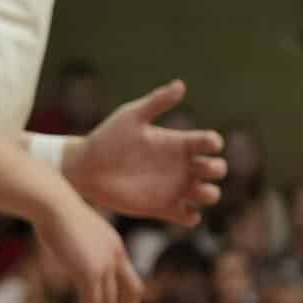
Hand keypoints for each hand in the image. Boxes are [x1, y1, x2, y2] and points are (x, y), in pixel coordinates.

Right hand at [36, 188, 139, 302]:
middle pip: (133, 292)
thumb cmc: (56, 214)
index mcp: (115, 247)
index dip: (126, 298)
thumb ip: (83, 247)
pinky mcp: (89, 271)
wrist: (51, 204)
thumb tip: (73, 255)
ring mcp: (105, 264)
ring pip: (108, 302)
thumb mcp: (77, 232)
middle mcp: (116, 256)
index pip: (131, 279)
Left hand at [66, 81, 225, 224]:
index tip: (207, 143)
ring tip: (198, 192)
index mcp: (178, 143)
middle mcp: (181, 166)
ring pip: (207, 194)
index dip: (214, 143)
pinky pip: (189, 217)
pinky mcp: (163, 208)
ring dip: (210, 194)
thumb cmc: (107, 138)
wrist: (85, 169)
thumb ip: (156, 102)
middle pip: (215, 169)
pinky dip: (192, 217)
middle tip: (202, 169)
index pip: (208, 143)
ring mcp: (174, 188)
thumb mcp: (132, 116)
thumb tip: (181, 85)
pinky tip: (182, 210)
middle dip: (217, 169)